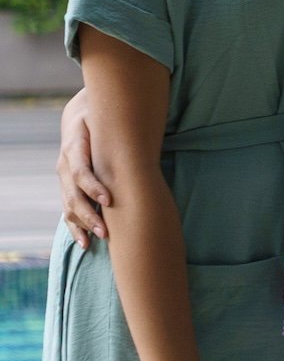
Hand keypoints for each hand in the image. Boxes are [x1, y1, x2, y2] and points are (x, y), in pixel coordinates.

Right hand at [59, 90, 110, 245]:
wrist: (81, 117)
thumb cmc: (100, 117)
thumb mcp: (105, 118)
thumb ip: (116, 129)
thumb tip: (142, 134)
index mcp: (74, 148)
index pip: (80, 173)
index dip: (93, 187)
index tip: (109, 200)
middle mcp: (65, 166)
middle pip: (73, 196)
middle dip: (88, 215)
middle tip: (104, 232)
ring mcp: (63, 178)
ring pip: (68, 206)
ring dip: (81, 225)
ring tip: (93, 242)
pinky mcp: (67, 187)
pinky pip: (67, 210)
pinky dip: (74, 227)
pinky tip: (84, 243)